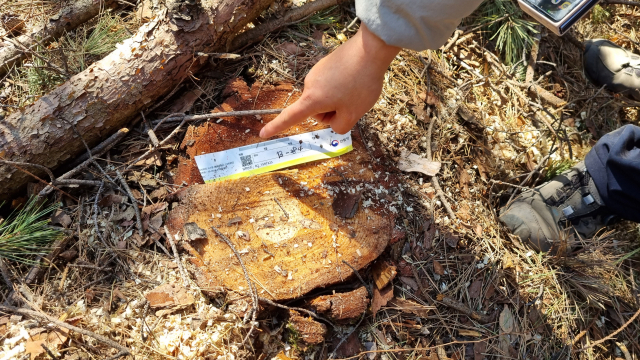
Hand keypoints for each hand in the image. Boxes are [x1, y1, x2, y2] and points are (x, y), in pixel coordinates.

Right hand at [259, 24, 399, 137]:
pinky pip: (331, 84)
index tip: (262, 133)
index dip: (276, 127)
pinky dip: (341, 86)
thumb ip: (340, 126)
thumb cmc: (361, 84)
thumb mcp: (353, 115)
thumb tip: (333, 121)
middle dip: (332, 111)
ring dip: (338, 98)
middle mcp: (310, 85)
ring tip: (356, 88)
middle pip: (317, 109)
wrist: (370, 49)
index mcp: (312, 100)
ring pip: (325, 97)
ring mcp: (316, 72)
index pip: (290, 117)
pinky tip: (355, 78)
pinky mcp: (325, 64)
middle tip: (352, 104)